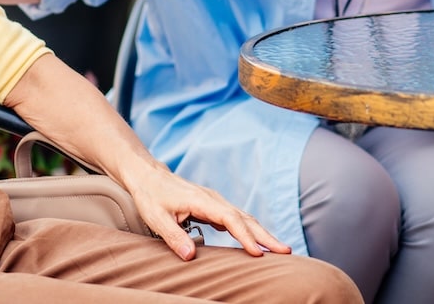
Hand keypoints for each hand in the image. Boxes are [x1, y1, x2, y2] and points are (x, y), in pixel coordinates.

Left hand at [126, 164, 291, 260]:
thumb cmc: (151, 195)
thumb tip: (190, 256)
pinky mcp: (213, 207)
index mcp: (202, 200)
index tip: (257, 253)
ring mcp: (215, 202)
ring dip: (262, 234)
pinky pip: (236, 219)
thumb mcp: (156, 217)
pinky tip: (258, 244)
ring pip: (244, 218)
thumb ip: (173, 236)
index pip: (230, 219)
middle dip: (265, 236)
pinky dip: (250, 230)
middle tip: (285, 252)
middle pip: (245, 218)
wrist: (148, 176)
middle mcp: (213, 200)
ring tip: (279, 250)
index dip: (244, 236)